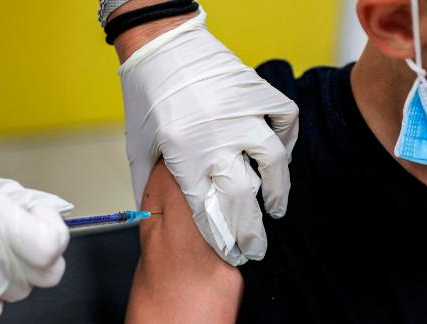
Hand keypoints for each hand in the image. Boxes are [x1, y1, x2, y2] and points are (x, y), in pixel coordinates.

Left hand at [120, 8, 298, 265]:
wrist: (160, 47)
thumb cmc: (146, 99)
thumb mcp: (140, 148)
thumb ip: (152, 183)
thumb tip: (162, 213)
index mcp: (182, 156)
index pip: (209, 210)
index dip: (224, 239)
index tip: (233, 254)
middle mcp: (215, 138)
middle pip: (244, 197)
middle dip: (252, 230)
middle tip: (256, 246)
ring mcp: (240, 114)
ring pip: (273, 162)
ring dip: (278, 191)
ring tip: (277, 207)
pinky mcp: (256, 92)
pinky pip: (284, 120)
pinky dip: (287, 140)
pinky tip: (281, 156)